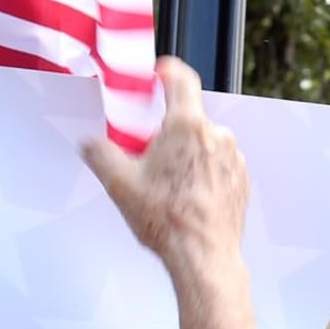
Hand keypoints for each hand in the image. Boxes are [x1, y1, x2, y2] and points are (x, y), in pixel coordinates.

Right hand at [81, 58, 281, 328]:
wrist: (204, 258)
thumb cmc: (167, 221)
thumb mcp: (119, 184)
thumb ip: (98, 153)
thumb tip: (88, 144)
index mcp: (187, 126)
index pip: (181, 79)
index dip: (167, 70)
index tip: (160, 71)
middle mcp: (216, 135)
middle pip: (188, 119)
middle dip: (168, 132)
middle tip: (149, 157)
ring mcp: (234, 159)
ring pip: (203, 145)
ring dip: (186, 156)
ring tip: (168, 188)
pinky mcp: (241, 181)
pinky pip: (218, 166)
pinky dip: (203, 175)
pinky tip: (187, 200)